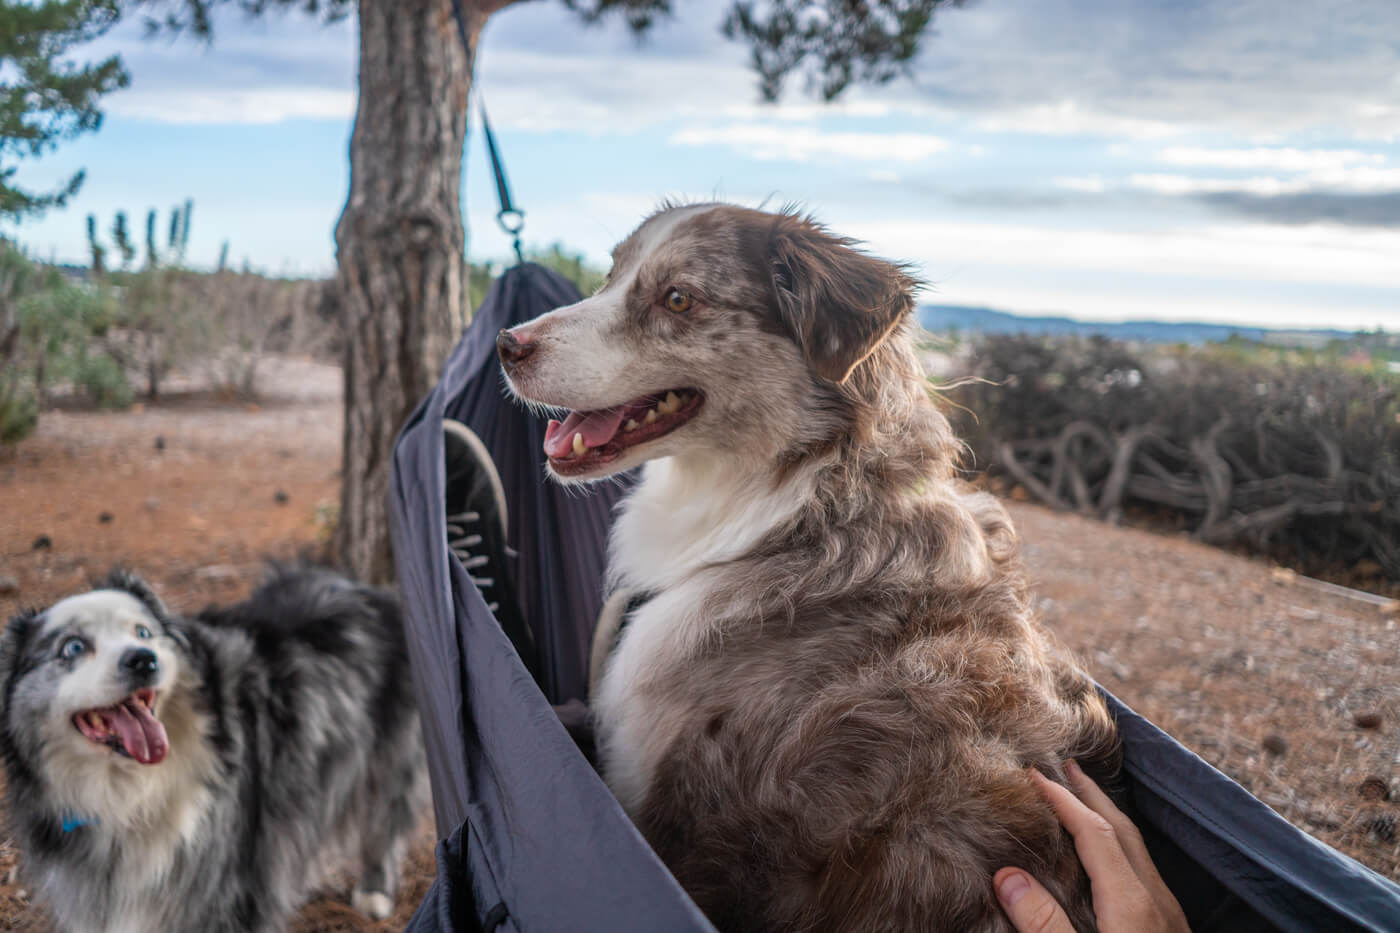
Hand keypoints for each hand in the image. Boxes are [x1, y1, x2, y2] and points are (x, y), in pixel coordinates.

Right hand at [994, 761, 1189, 932]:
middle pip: (1122, 829)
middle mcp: (1155, 898)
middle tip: (1067, 766)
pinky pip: (1143, 869)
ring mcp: (1167, 913)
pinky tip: (1108, 856)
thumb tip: (1007, 876)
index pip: (1093, 832)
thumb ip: (1044, 922)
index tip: (1034, 776)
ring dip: (1107, 818)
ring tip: (1084, 801)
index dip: (1063, 799)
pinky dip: (1120, 845)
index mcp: (1130, 902)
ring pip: (1137, 849)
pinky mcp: (1171, 928)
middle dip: (1092, 794)